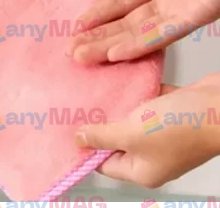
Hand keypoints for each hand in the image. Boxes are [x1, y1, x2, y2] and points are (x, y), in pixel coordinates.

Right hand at [68, 0, 219, 63]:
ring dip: (108, 46)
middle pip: (126, 23)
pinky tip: (113, 53)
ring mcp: (181, 9)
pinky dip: (137, 45)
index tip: (78, 24)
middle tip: (71, 50)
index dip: (101, 13)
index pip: (124, 1)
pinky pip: (162, 34)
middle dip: (98, 36)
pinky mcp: (195, 16)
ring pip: (138, 34)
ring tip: (80, 56)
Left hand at [75, 75, 219, 187]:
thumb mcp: (132, 133)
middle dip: (97, 120)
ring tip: (88, 86)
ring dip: (113, 102)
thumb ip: (103, 135)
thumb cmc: (180, 126)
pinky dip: (131, 90)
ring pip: (129, 117)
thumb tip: (78, 139)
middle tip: (73, 101)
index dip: (85, 146)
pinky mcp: (169, 109)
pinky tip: (114, 76)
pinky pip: (144, 100)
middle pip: (115, 138)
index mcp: (141, 169)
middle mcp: (151, 154)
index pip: (104, 163)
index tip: (65, 126)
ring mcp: (162, 131)